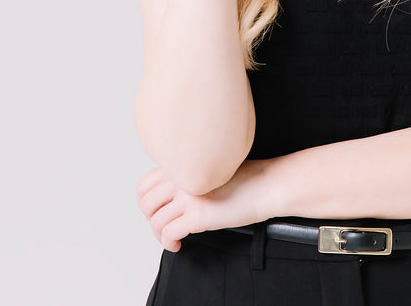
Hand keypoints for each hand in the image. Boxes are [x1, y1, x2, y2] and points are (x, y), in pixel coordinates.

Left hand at [135, 161, 274, 251]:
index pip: (143, 185)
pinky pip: (169, 233)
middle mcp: (181, 179)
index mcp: (183, 166)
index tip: (157, 212)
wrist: (267, 185)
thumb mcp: (210, 170)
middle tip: (164, 227)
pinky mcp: (199, 216)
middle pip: (145, 205)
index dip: (146, 203)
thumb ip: (188, 177)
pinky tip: (178, 245)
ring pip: (155, 222)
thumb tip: (170, 197)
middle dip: (151, 220)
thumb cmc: (246, 179)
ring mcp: (189, 197)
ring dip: (160, 236)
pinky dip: (168, 243)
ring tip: (171, 239)